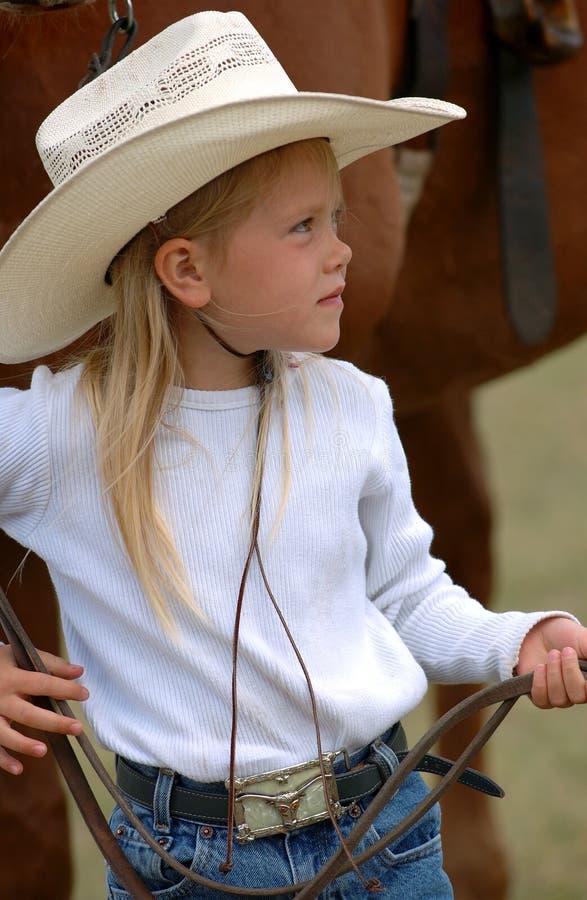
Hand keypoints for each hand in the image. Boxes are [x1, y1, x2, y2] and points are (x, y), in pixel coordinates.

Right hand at [0, 643, 87, 774]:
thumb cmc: (0, 663)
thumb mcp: (20, 656)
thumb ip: (50, 663)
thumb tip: (78, 671)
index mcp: (12, 677)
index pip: (43, 683)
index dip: (65, 689)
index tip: (84, 695)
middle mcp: (1, 697)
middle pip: (28, 713)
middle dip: (54, 722)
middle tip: (77, 728)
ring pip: (5, 734)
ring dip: (24, 744)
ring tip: (44, 751)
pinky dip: (4, 759)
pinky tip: (19, 768)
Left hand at [517, 617, 586, 707]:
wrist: (538, 630)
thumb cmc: (565, 635)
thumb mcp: (584, 639)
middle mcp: (577, 691)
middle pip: (578, 696)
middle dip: (570, 672)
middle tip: (566, 650)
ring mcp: (558, 695)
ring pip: (559, 699)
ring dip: (554, 674)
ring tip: (552, 654)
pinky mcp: (540, 695)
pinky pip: (541, 700)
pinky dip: (540, 683)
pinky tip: (540, 667)